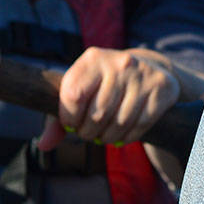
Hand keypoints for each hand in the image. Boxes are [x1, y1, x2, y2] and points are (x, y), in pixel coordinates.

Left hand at [38, 46, 179, 149]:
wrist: (148, 69)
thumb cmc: (104, 86)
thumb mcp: (81, 92)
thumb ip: (58, 119)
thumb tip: (43, 145)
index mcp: (92, 59)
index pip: (74, 95)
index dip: (69, 118)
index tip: (71, 125)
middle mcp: (119, 62)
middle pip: (98, 113)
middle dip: (89, 132)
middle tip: (89, 134)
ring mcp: (142, 74)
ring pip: (120, 121)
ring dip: (108, 137)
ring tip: (104, 137)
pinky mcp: (161, 88)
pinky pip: (141, 124)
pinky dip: (128, 137)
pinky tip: (122, 136)